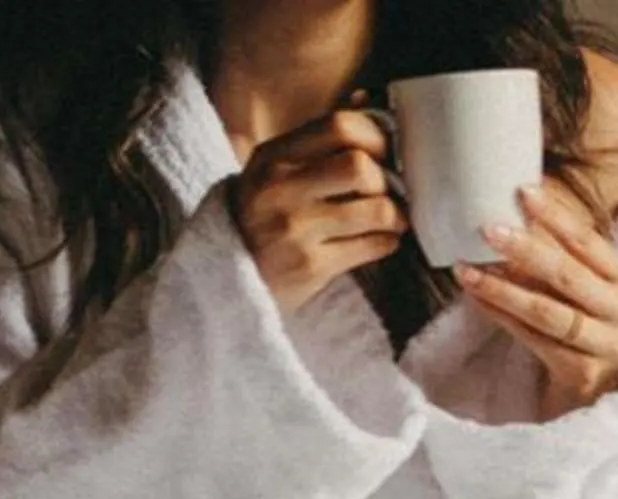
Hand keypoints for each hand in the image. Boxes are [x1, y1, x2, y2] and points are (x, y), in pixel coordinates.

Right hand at [229, 108, 404, 314]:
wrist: (223, 279)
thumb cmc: (262, 218)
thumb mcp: (275, 169)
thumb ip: (319, 137)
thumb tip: (368, 100)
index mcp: (273, 157)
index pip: (339, 126)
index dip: (375, 135)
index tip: (384, 151)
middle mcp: (280, 190)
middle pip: (359, 166)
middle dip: (386, 177)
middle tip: (389, 188)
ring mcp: (295, 231)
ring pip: (373, 210)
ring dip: (395, 214)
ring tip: (393, 218)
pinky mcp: (309, 267)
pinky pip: (370, 246)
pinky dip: (386, 242)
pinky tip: (380, 240)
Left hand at [456, 179, 617, 418]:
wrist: (594, 397)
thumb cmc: (586, 333)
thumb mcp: (583, 290)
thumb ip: (563, 257)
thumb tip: (519, 211)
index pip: (589, 242)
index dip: (556, 216)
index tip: (523, 192)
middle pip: (567, 275)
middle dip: (525, 249)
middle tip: (487, 230)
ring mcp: (608, 345)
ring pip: (547, 311)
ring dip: (503, 288)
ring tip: (468, 270)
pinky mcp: (584, 374)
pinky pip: (534, 340)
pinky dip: (502, 318)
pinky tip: (477, 300)